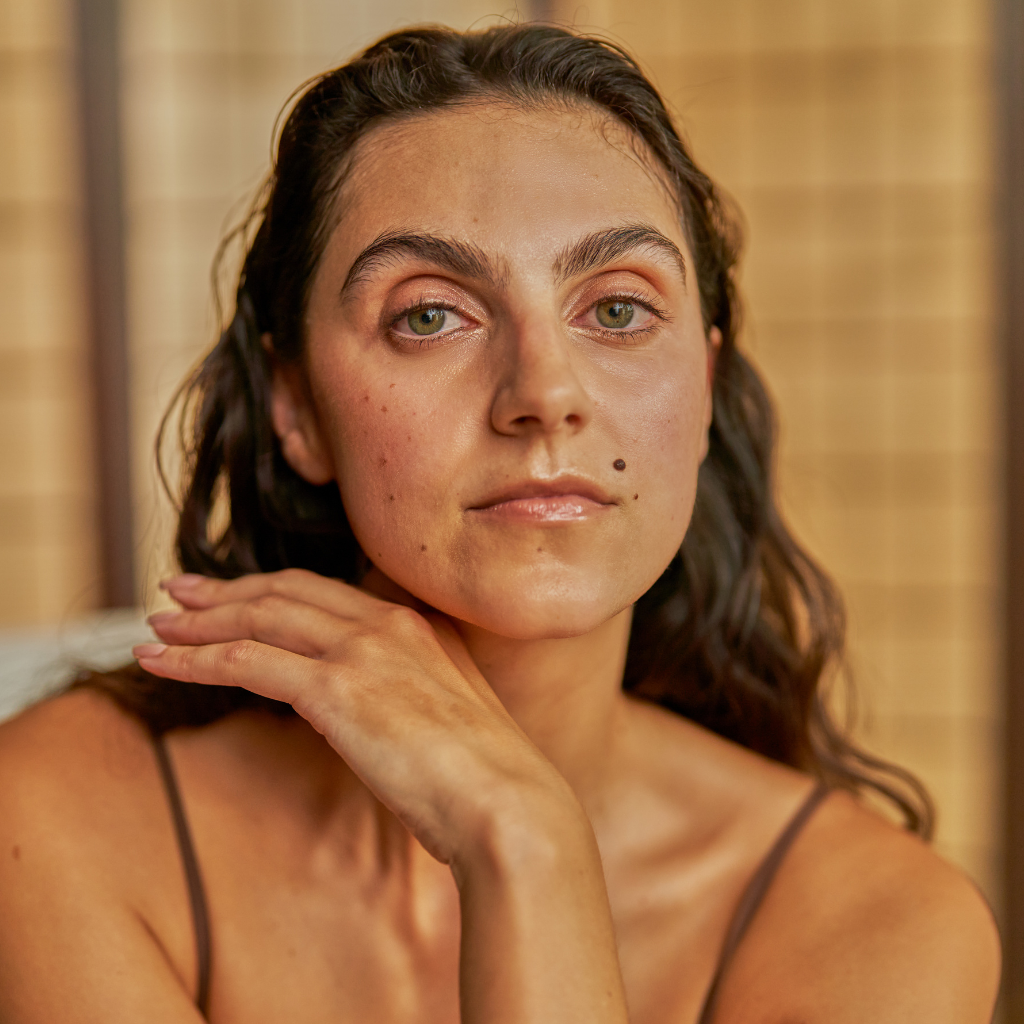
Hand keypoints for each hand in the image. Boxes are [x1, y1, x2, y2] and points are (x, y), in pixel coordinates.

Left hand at [135, 569, 569, 866]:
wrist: (509, 803)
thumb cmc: (485, 778)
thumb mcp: (446, 718)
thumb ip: (402, 696)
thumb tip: (359, 710)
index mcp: (417, 626)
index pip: (325, 592)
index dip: (270, 588)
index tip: (233, 591)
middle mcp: (388, 624)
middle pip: (285, 592)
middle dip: (225, 590)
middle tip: (178, 591)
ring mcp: (364, 650)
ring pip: (260, 618)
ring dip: (199, 620)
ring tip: (156, 625)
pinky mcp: (338, 688)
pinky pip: (248, 662)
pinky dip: (196, 660)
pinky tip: (161, 663)